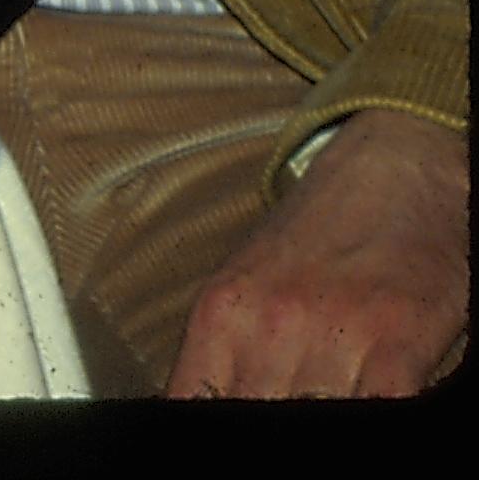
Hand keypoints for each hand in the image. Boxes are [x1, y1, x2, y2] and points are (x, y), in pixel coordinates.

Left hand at [167, 110, 468, 396]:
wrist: (395, 164)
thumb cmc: (322, 229)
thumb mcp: (250, 282)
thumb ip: (228, 348)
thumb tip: (206, 397)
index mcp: (221, 312)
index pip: (194, 402)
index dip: (212, 423)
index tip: (228, 426)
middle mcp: (267, 324)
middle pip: (252, 414)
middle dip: (269, 427)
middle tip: (285, 404)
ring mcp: (332, 333)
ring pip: (311, 418)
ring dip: (320, 420)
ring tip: (326, 400)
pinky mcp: (396, 341)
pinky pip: (374, 410)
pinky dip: (367, 418)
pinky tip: (364, 404)